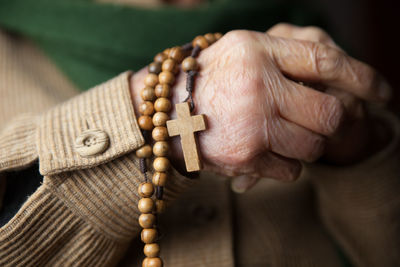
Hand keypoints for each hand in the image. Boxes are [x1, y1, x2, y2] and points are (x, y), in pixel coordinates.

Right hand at [131, 28, 390, 191]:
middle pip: (329, 114)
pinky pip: (292, 169)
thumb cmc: (210, 79)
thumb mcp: (243, 50)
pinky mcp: (245, 158)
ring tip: (279, 133)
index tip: (383, 90)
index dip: (361, 76)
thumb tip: (335, 73)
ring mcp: (252, 125)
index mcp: (258, 51)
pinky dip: (284, 162)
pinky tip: (262, 149)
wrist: (166, 114)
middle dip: (326, 120)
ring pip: (314, 146)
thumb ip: (286, 54)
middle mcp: (257, 86)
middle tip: (311, 118)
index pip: (325, 61)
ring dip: (305, 143)